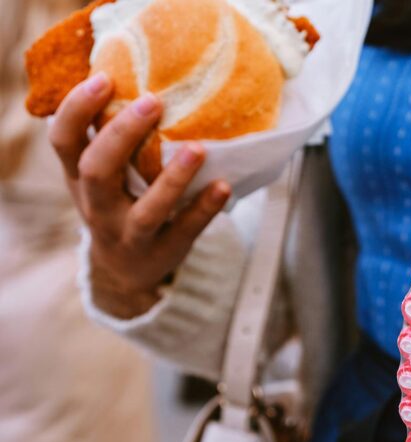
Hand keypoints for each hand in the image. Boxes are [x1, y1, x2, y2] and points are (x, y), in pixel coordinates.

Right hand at [48, 73, 230, 315]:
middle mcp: (98, 207)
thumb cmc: (117, 205)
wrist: (126, 272)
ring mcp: (130, 234)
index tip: (104, 78)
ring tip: (198, 148)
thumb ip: (109, 141)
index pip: (63, 141)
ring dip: (173, 178)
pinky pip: (185, 230)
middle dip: (122, 135)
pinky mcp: (164, 252)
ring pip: (147, 210)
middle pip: (98, 170)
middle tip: (153, 101)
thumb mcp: (100, 178)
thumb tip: (140, 79)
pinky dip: (204, 208)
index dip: (77, 109)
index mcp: (79, 180)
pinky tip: (224, 185)